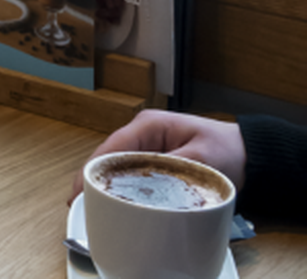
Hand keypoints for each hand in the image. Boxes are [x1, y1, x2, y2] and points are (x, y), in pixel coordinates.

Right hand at [68, 110, 246, 200]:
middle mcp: (142, 132)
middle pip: (108, 156)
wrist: (251, 153)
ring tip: (94, 206)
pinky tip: (115, 201)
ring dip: (107, 184)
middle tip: (82, 205)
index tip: (79, 192)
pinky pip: (130, 172)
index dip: (92, 170)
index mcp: (148, 125)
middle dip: (94, 180)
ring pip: (117, 165)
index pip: (111, 147)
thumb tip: (143, 188)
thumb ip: (169, 171)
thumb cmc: (228, 149)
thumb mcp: (201, 160)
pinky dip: (122, 186)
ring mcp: (147, 144)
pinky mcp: (154, 158)